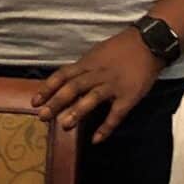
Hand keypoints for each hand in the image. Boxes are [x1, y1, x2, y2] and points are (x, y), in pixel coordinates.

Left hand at [33, 29, 163, 141]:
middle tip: (43, 116)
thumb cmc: (121, 48)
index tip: (34, 102)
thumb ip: (82, 67)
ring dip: (77, 112)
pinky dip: (106, 127)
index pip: (62, 75)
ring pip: (92, 98)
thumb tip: (65, 81)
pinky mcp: (129, 96)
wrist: (149, 43)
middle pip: (73, 87)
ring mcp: (113, 85)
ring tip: (64, 125)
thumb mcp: (97, 52)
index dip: (47, 89)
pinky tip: (96, 139)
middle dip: (56, 102)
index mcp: (87, 63)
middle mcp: (97, 73)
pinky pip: (116, 114)